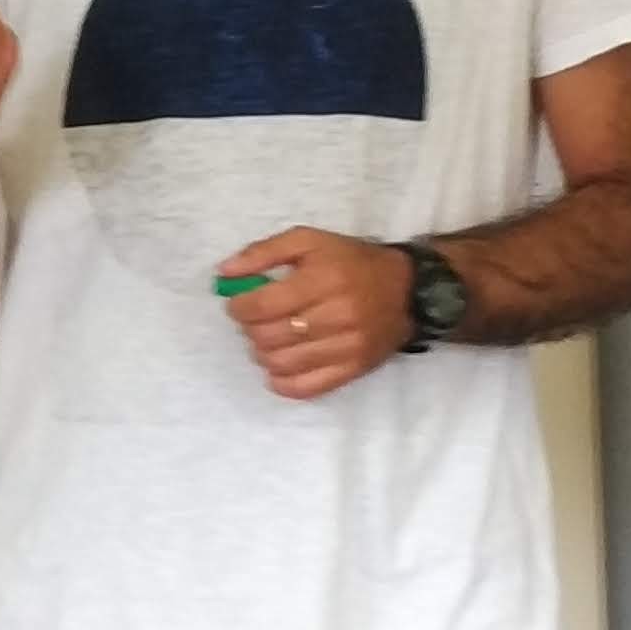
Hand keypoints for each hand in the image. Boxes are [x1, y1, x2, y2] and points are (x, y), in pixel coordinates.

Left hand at [217, 228, 413, 400]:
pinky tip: (280, 367)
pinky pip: (305, 388)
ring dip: (263, 353)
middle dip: (250, 330)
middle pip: (269, 337)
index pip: (262, 305)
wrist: (406, 290)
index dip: (239, 308)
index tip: (237, 304)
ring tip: (268, 340)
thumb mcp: (309, 241)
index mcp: (322, 279)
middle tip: (254, 321)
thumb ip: (264, 253)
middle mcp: (336, 315)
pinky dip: (282, 382)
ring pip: (282, 364)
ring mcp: (346, 347)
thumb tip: (224, 272)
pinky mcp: (352, 370)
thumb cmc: (351, 262)